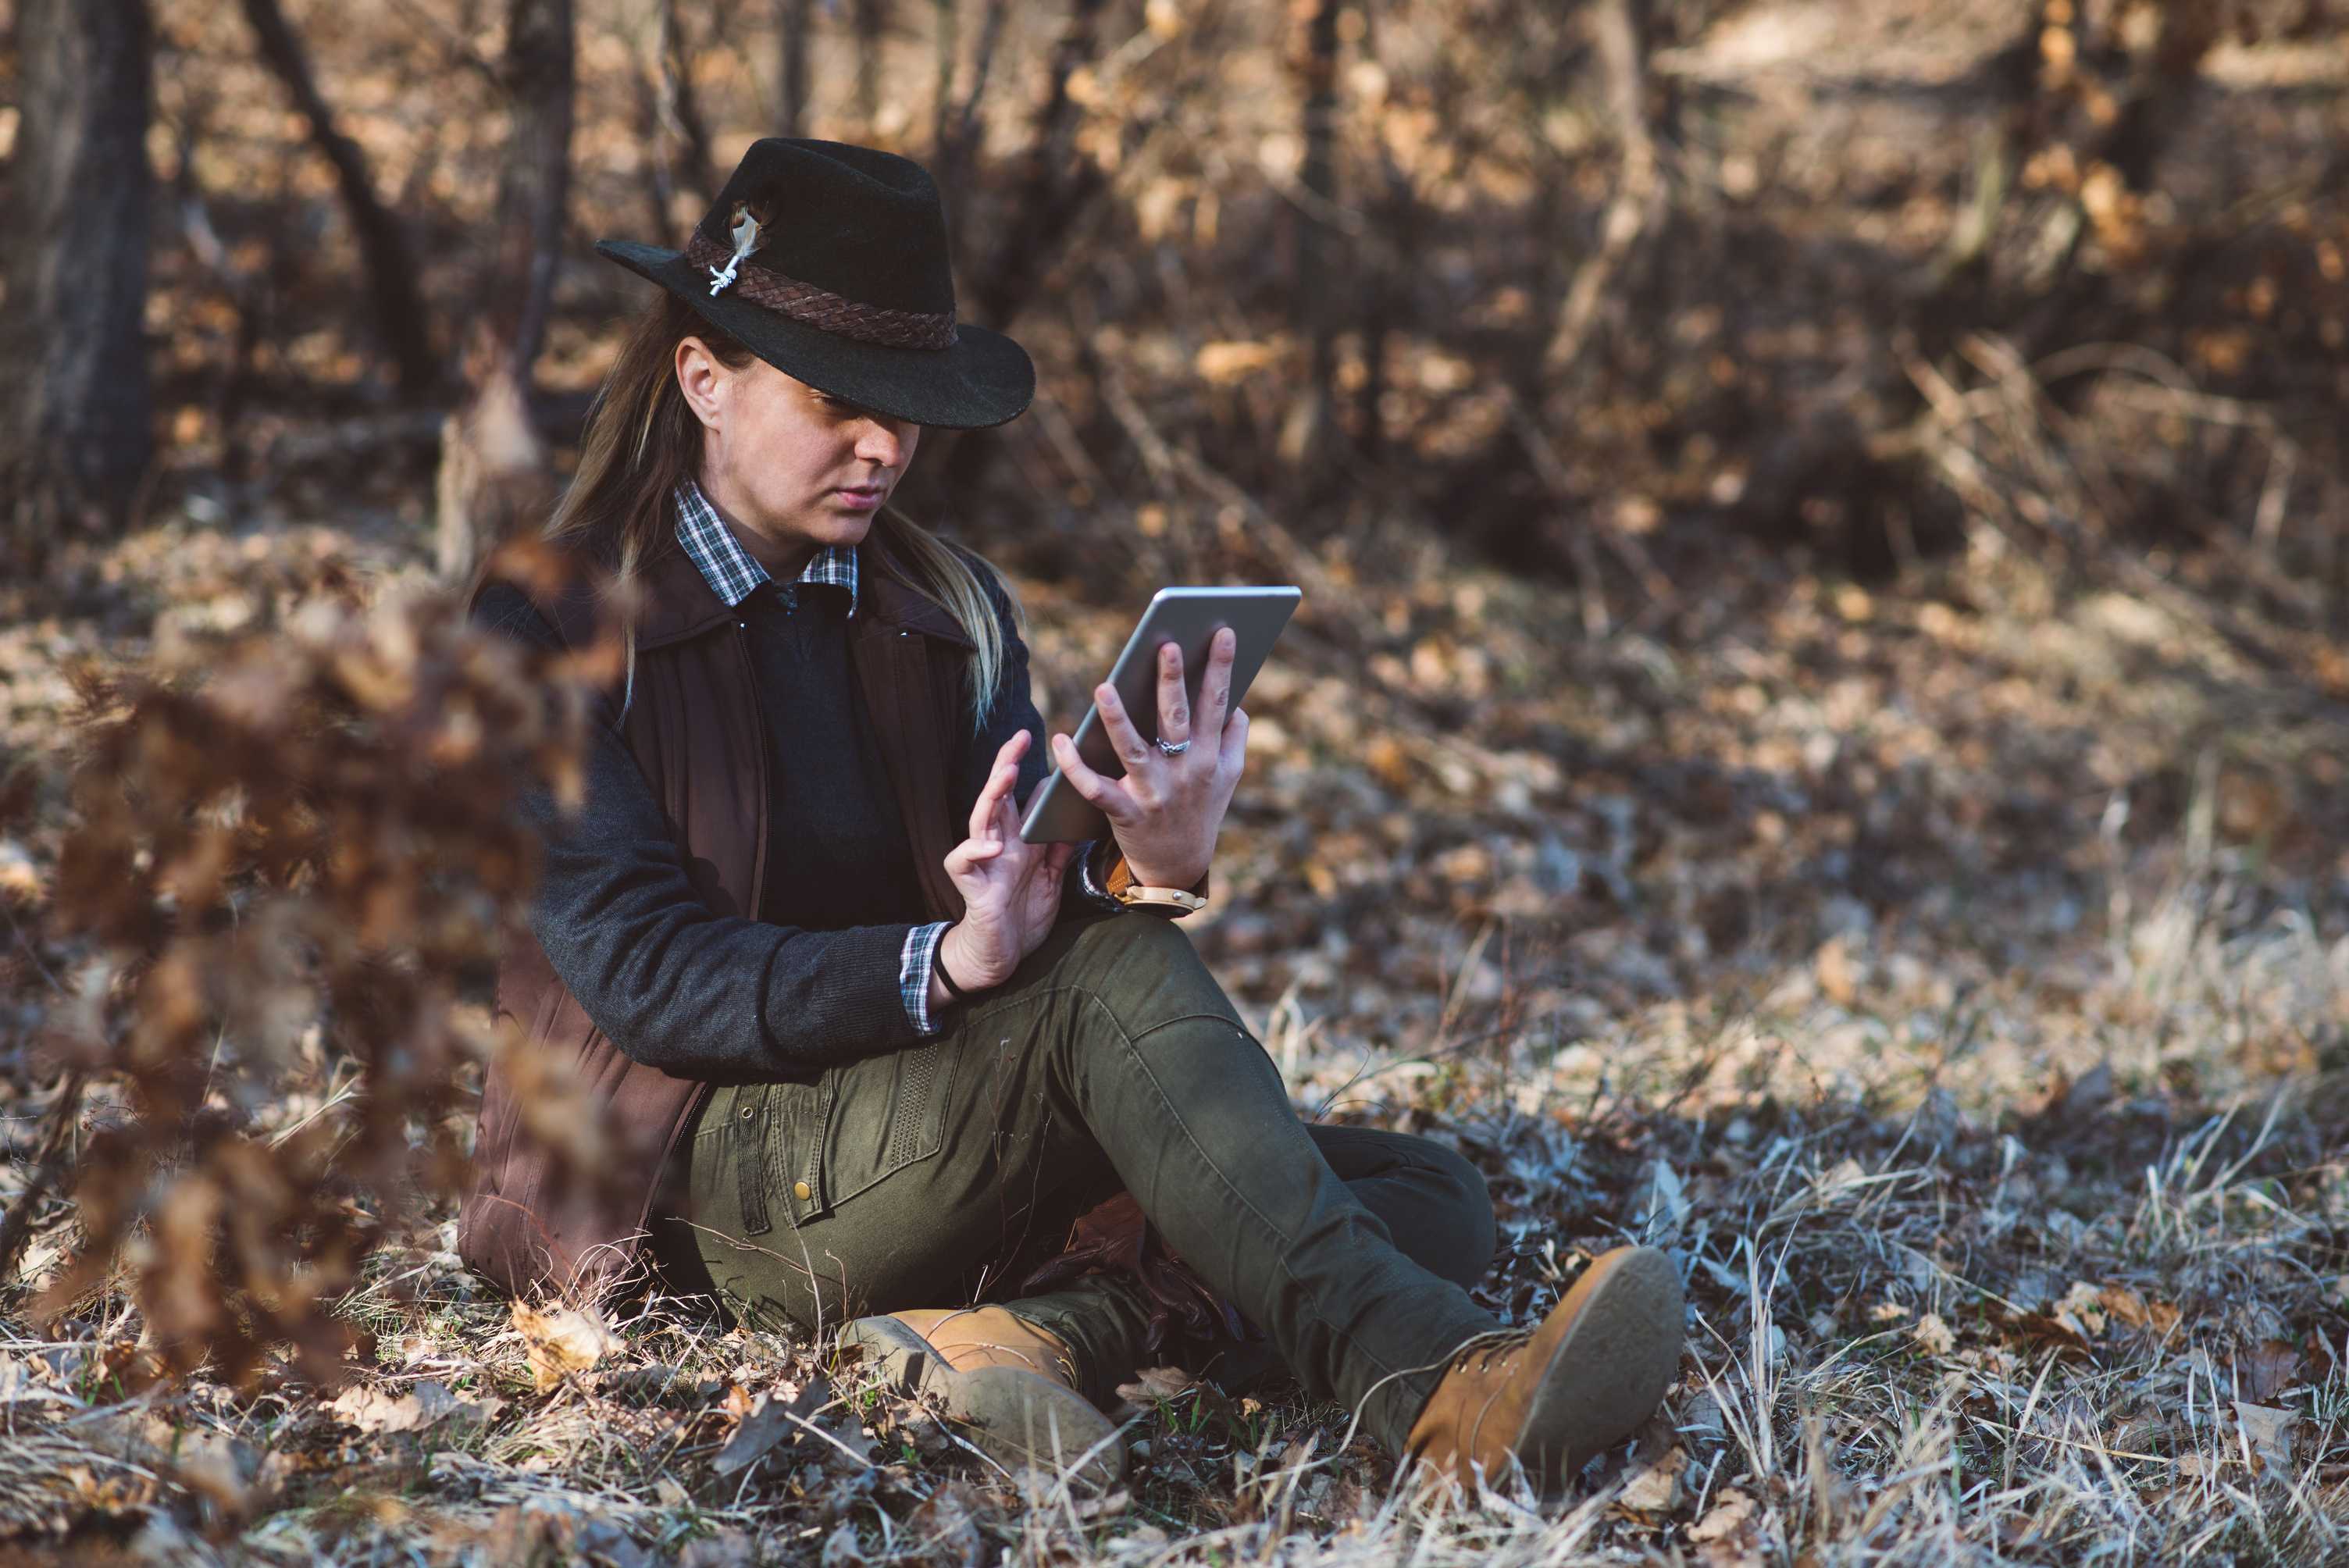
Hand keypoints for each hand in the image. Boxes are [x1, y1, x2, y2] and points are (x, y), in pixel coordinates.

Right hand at [935, 730, 1075, 999]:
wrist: (1001, 956)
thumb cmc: (1022, 916)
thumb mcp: (1051, 879)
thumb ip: (1058, 849)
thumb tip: (1075, 817)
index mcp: (1018, 841)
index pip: (1021, 798)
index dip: (1033, 772)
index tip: (1052, 744)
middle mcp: (998, 845)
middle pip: (999, 797)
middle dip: (1006, 765)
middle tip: (1020, 737)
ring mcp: (982, 861)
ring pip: (980, 819)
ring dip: (992, 796)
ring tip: (1007, 775)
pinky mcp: (969, 883)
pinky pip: (962, 861)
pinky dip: (975, 850)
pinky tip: (992, 845)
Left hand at [1049, 627, 1248, 890]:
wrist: (1178, 867)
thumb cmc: (1201, 811)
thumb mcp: (1227, 778)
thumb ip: (1233, 739)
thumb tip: (1234, 700)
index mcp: (1210, 758)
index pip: (1218, 705)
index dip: (1222, 668)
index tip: (1224, 632)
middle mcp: (1184, 773)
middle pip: (1177, 720)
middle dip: (1173, 682)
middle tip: (1166, 645)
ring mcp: (1154, 794)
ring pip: (1133, 750)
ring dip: (1117, 719)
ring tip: (1104, 687)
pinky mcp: (1124, 813)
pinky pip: (1095, 788)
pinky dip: (1075, 766)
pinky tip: (1061, 739)